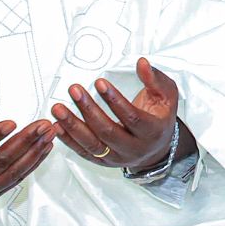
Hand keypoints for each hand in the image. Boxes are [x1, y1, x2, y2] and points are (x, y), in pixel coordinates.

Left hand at [52, 58, 188, 171]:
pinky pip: (83, 152)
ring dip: (73, 125)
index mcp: (152, 131)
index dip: (115, 100)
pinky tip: (58, 126)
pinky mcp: (104, 162)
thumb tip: (142, 63)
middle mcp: (134, 148)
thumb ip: (154, 79)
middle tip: (75, 90)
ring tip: (58, 109)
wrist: (157, 147)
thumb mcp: (166, 96)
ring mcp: (117, 157)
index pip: (132, 117)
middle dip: (89, 109)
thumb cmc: (160, 118)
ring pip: (92, 144)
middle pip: (108, 131)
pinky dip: (68, 139)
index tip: (100, 83)